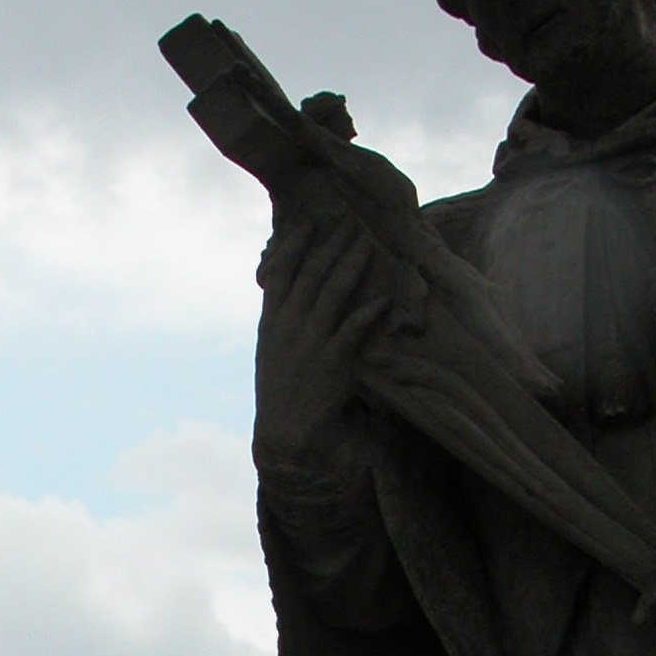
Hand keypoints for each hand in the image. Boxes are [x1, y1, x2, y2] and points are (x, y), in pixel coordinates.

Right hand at [252, 216, 391, 473]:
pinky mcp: (333, 363)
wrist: (285, 431)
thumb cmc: (281, 389)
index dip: (294, 246)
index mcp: (271, 321)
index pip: (280, 273)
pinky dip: (369, 313)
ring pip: (333, 293)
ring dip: (352, 266)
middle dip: (331, 246)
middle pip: (312, 275)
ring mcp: (310, 343)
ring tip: (367, 245)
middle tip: (350, 225)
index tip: (309, 224)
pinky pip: (353, 330)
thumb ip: (280, 318)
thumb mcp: (271, 350)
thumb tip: (290, 291)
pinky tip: (384, 300)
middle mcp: (289, 326)